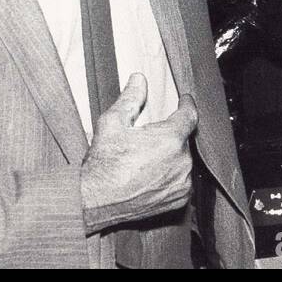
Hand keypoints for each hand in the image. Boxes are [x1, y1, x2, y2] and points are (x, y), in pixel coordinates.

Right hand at [79, 73, 197, 231]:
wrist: (93, 202)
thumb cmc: (102, 164)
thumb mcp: (112, 124)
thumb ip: (130, 98)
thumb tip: (139, 79)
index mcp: (170, 139)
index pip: (189, 115)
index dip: (187, 105)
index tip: (184, 100)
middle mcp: (182, 161)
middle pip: (183, 139)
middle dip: (170, 135)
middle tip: (148, 139)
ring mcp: (182, 182)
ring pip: (183, 160)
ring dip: (171, 156)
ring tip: (146, 160)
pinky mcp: (179, 199)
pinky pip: (182, 180)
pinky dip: (171, 175)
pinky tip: (151, 175)